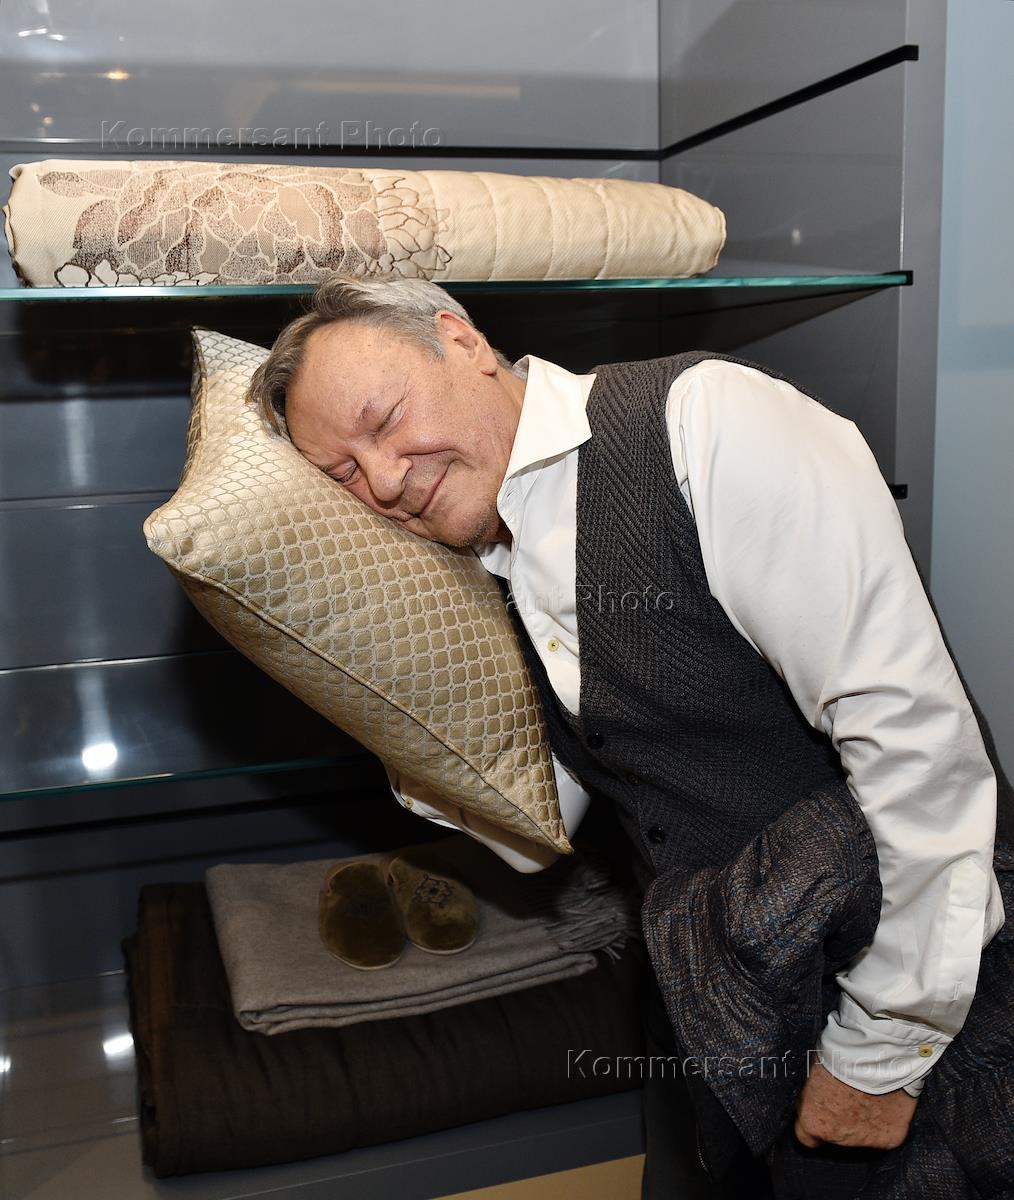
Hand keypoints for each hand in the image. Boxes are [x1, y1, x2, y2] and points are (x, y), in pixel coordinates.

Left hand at [794, 1062, 916, 1149]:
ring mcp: (867, 1140)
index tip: (820, 1110)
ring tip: (869, 1095)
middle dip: (841, 1119)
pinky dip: (887, 1120)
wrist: (874, 1054)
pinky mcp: (891, 1137)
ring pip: (862, 1136)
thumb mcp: (814, 1072)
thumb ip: (815, 1096)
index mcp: (814, 1122)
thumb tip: (817, 1098)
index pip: (806, 1137)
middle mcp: (838, 1138)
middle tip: (849, 1096)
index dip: (815, 1121)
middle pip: (836, 1136)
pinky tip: (886, 1101)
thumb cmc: (840, 1055)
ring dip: (864, 1120)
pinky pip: (886, 1132)